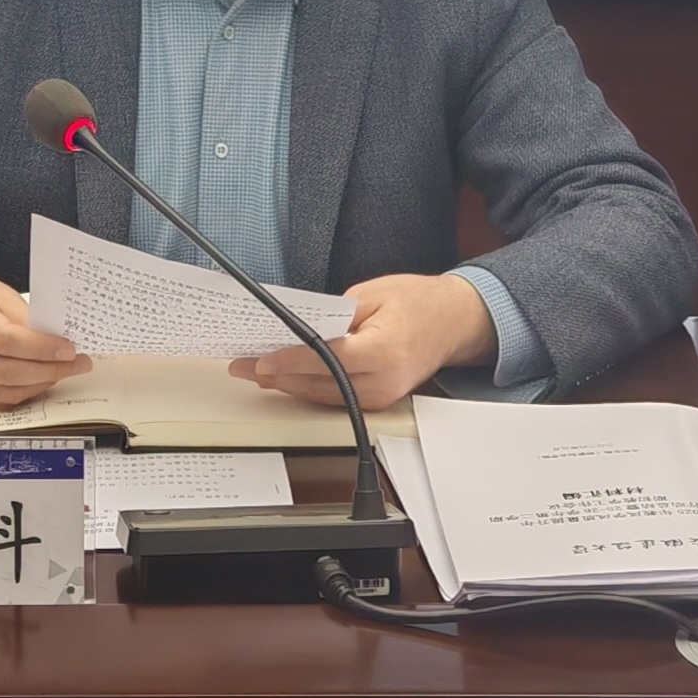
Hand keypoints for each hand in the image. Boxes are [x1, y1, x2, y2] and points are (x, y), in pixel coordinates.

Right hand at [0, 256, 89, 411]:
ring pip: (1, 392)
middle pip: (5, 371)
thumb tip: (55, 339)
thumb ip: (21, 315)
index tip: (68, 350)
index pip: (4, 339)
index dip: (41, 349)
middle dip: (48, 371)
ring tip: (60, 372)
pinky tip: (36, 383)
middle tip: (76, 364)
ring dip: (38, 385)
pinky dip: (18, 396)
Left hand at [233, 273, 493, 412]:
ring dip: (287, 385)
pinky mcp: (379, 401)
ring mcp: (383, 397)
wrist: (454, 322)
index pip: (327, 359)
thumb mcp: (372, 295)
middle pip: (319, 384)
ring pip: (323, 396)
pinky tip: (285, 380)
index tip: (260, 359)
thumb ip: (335, 318)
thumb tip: (297, 332)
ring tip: (255, 373)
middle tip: (243, 366)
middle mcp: (384, 381)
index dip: (290, 361)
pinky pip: (335, 399)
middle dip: (277, 375)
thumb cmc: (417, 302)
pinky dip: (307, 389)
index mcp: (384, 350)